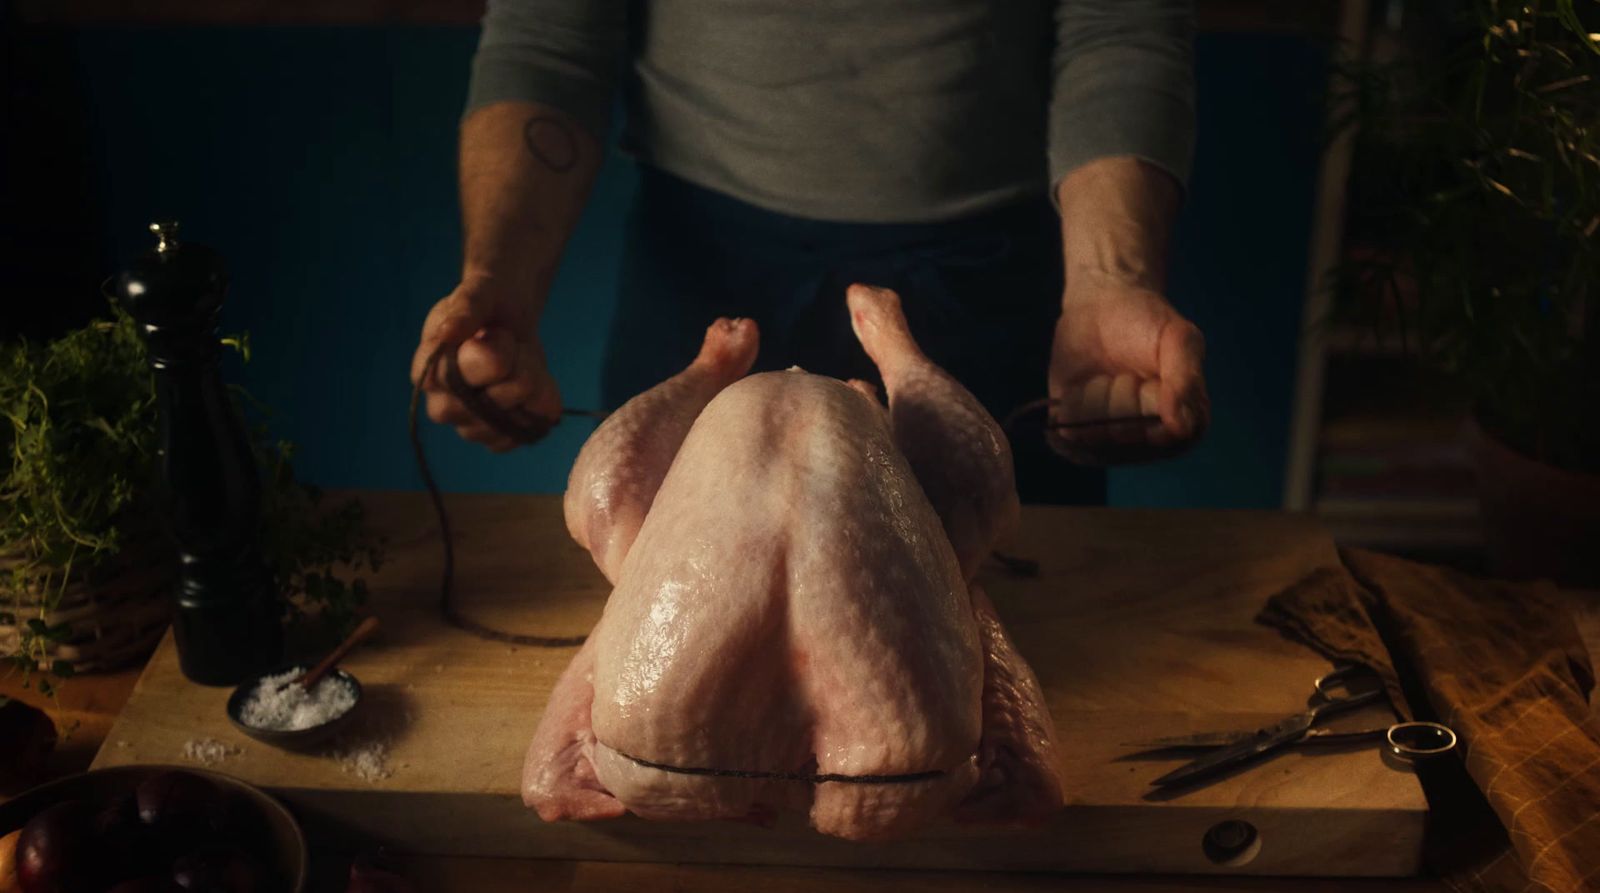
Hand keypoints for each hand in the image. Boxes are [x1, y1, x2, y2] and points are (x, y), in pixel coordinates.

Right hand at [409, 276, 560, 452]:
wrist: (511, 316)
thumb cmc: (487, 302)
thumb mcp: (479, 293)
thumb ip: (465, 311)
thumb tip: (446, 333)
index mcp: (427, 372)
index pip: (458, 379)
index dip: (492, 356)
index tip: (498, 332)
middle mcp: (444, 407)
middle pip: (493, 403)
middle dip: (516, 367)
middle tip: (511, 344)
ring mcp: (472, 428)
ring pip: (517, 417)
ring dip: (531, 381)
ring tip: (520, 358)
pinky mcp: (501, 437)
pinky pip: (532, 429)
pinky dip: (542, 401)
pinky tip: (533, 380)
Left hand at [1046, 278, 1208, 464]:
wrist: (1100, 306)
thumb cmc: (1147, 322)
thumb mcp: (1179, 338)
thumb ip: (1184, 379)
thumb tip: (1180, 427)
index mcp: (1186, 426)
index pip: (1163, 434)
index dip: (1151, 399)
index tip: (1150, 375)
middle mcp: (1149, 445)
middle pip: (1123, 433)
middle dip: (1121, 393)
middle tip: (1126, 372)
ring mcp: (1109, 446)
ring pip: (1091, 432)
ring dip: (1094, 395)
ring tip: (1105, 376)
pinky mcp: (1075, 439)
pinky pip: (1064, 432)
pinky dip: (1070, 402)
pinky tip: (1082, 386)